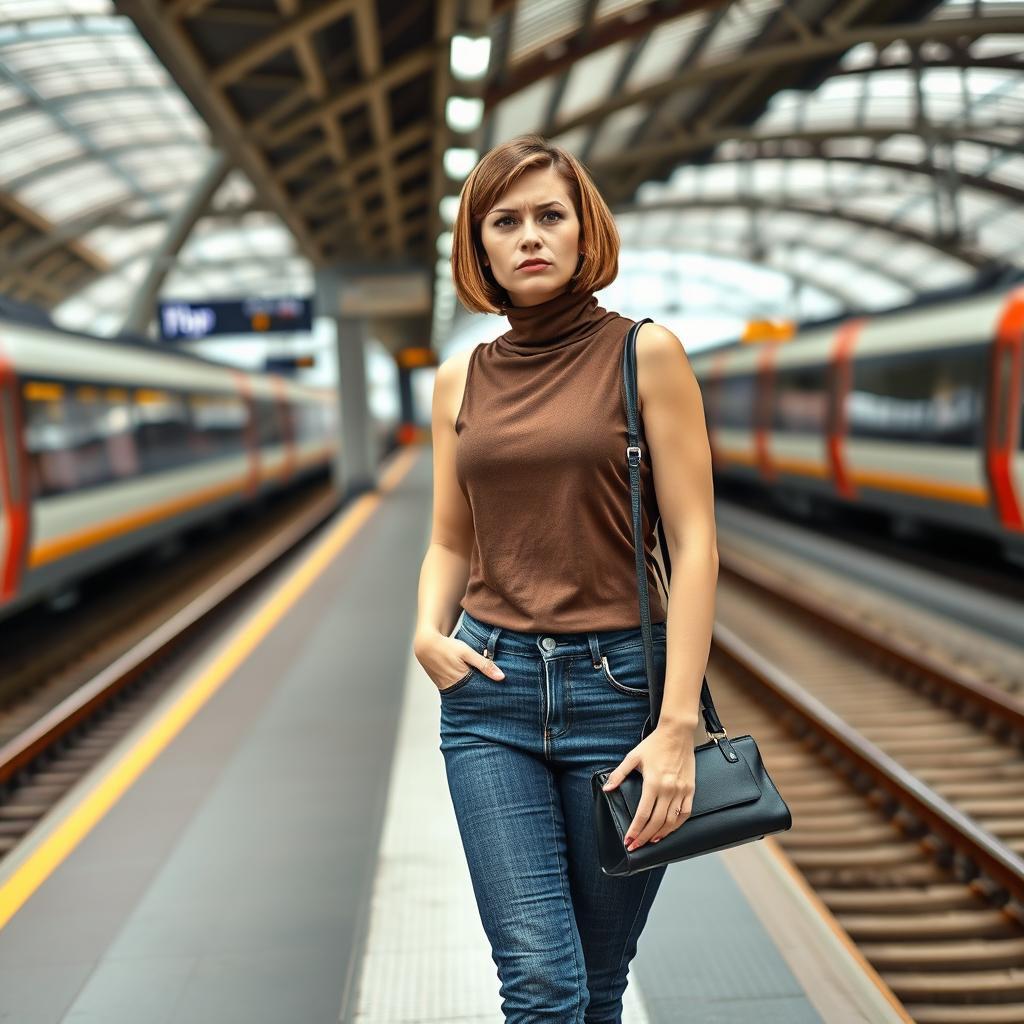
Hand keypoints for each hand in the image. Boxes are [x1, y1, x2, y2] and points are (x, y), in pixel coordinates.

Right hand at [414, 628, 504, 691]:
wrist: (426, 645)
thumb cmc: (448, 647)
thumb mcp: (467, 653)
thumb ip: (484, 665)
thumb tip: (502, 677)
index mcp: (463, 680)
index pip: (482, 692)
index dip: (491, 692)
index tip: (501, 692)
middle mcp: (455, 688)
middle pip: (474, 695)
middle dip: (483, 694)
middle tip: (496, 694)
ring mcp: (448, 688)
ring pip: (466, 694)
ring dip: (474, 692)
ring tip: (485, 691)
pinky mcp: (443, 687)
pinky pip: (458, 691)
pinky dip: (465, 689)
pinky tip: (471, 685)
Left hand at [601, 726, 694, 850]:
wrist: (677, 733)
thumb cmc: (654, 744)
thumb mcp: (632, 757)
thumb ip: (618, 774)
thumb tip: (606, 788)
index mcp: (653, 782)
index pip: (643, 814)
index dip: (635, 830)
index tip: (628, 840)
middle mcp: (668, 789)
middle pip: (656, 822)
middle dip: (644, 837)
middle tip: (635, 846)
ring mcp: (681, 790)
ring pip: (672, 821)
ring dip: (660, 834)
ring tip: (650, 841)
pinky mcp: (690, 789)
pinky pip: (685, 813)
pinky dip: (677, 825)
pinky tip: (669, 829)